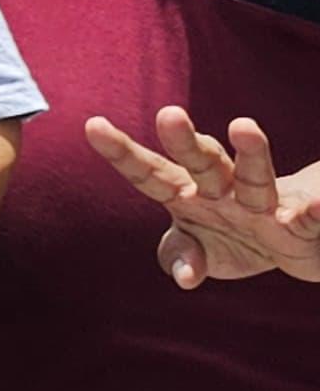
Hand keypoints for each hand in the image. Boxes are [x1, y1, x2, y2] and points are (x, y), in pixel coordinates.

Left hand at [85, 105, 319, 285]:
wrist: (288, 246)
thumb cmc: (229, 239)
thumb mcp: (196, 252)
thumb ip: (180, 257)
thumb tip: (186, 275)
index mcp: (187, 194)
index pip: (149, 173)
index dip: (122, 153)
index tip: (92, 125)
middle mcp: (224, 190)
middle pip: (202, 163)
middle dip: (185, 141)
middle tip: (168, 115)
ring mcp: (265, 202)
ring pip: (256, 175)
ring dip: (251, 152)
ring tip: (243, 126)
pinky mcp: (302, 221)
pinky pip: (306, 214)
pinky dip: (312, 210)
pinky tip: (311, 207)